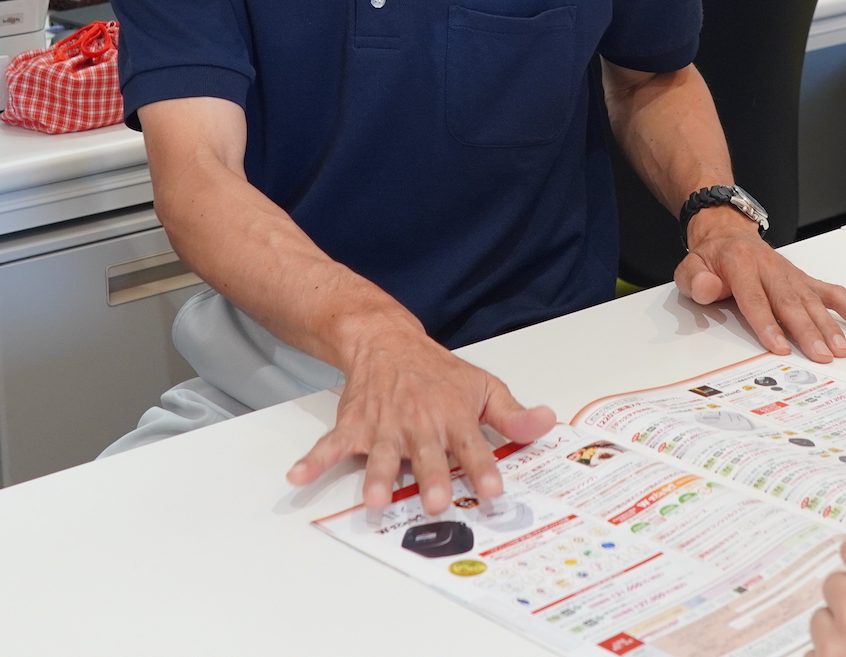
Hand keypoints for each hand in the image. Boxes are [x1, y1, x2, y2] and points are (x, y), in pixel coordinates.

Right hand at [286, 320, 555, 514]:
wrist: (388, 342)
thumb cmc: (439, 373)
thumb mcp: (483, 388)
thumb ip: (513, 415)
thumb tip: (547, 423)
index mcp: (454, 416)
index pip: (474, 446)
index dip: (483, 468)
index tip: (492, 491)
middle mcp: (420, 423)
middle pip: (428, 454)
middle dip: (432, 478)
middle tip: (436, 501)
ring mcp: (385, 425)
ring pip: (384, 455)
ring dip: (379, 477)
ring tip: (375, 501)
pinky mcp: (355, 425)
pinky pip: (332, 444)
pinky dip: (313, 459)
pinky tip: (298, 476)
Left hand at [677, 211, 845, 362]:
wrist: (729, 234)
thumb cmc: (711, 259)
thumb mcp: (690, 267)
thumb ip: (696, 280)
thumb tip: (709, 287)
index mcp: (741, 264)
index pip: (755, 298)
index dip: (767, 324)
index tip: (779, 348)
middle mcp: (771, 267)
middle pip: (791, 302)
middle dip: (807, 331)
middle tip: (821, 355)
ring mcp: (792, 274)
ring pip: (814, 300)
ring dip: (830, 326)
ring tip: (842, 350)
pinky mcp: (805, 280)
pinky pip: (832, 293)